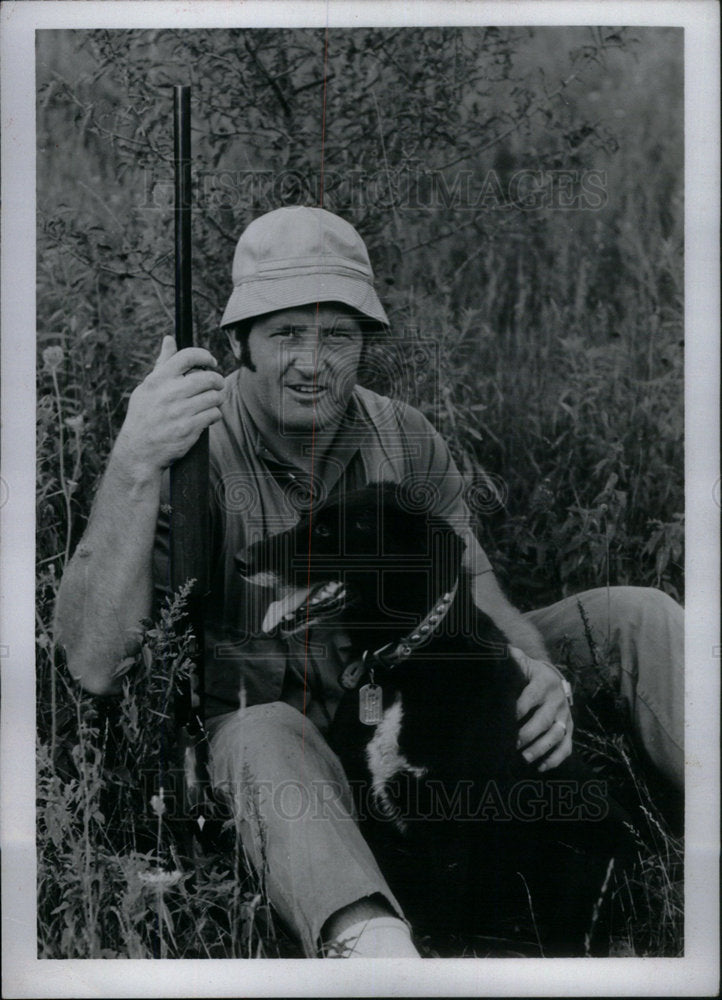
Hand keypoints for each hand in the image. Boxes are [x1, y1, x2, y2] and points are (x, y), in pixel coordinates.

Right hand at [113, 336, 224, 478]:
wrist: (139, 451)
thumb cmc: (144, 416)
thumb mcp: (147, 388)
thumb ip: (162, 364)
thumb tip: (169, 339)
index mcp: (158, 380)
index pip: (187, 356)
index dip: (205, 356)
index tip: (211, 362)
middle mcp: (169, 393)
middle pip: (207, 377)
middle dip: (217, 380)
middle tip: (217, 385)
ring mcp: (180, 411)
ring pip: (214, 396)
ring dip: (217, 399)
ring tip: (211, 402)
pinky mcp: (189, 428)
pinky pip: (214, 414)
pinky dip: (214, 414)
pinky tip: (208, 417)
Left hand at [509, 646, 572, 771]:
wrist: (553, 679)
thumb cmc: (529, 673)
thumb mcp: (523, 664)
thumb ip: (513, 659)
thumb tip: (501, 651)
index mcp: (544, 682)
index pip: (532, 696)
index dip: (520, 707)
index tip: (506, 717)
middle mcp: (558, 700)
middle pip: (545, 720)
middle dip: (528, 733)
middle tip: (512, 744)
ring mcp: (565, 716)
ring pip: (557, 735)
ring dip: (541, 748)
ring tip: (524, 758)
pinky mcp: (569, 729)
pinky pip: (567, 747)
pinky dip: (556, 759)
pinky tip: (541, 767)